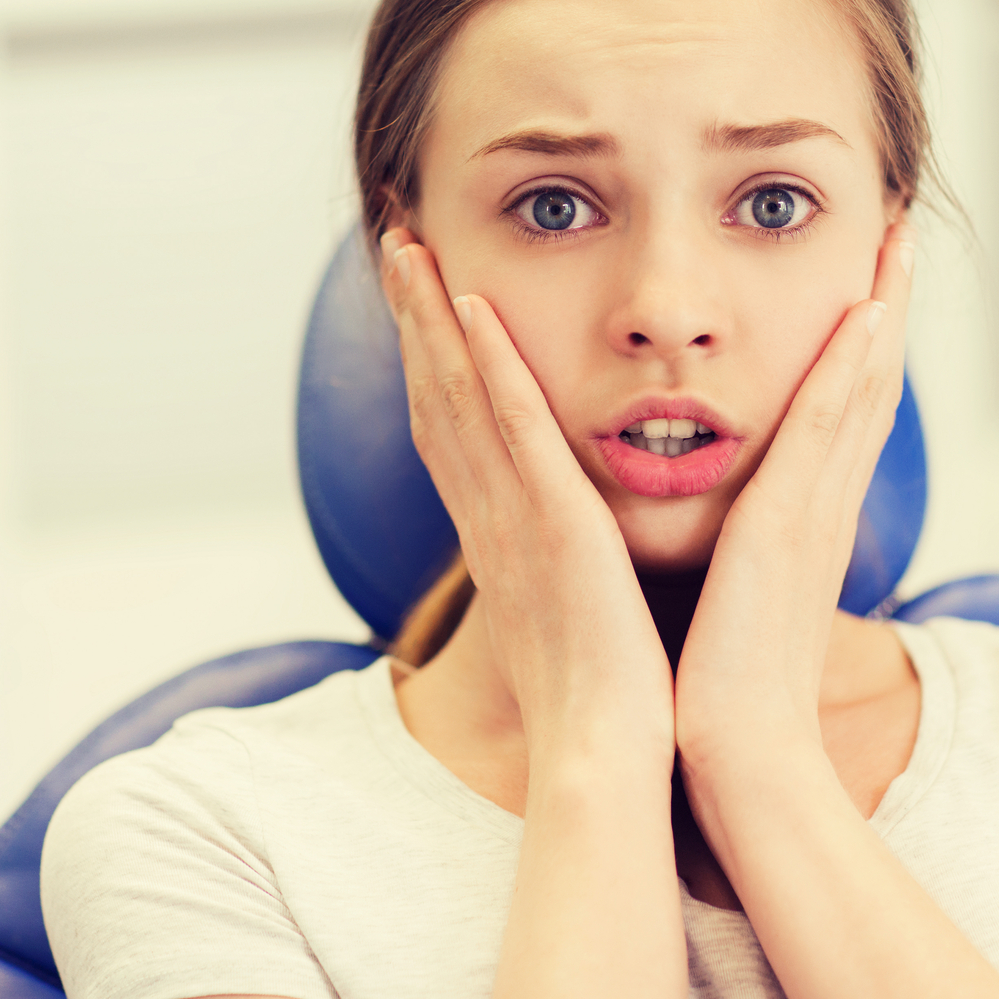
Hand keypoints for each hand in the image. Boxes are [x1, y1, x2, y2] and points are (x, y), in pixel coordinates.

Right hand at [379, 229, 672, 762]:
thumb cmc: (602, 696)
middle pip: (434, 397)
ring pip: (458, 396)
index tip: (420, 300)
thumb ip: (564, 566)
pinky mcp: (551, 525)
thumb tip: (575, 545)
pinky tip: (475, 305)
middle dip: (412, 319)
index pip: (451, 430)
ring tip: (410, 246)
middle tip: (395, 244)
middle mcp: (488, 518)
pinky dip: (489, 365)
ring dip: (431, 317)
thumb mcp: (572, 613)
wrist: (603, 754)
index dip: (429, 362)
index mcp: (498, 537)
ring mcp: (512, 518)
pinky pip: (514, 429)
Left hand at [673, 222, 914, 758]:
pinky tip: (861, 312)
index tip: (870, 278)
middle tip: (900, 227)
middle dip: (888, 302)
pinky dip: (849, 368)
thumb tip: (723, 529)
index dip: (863, 343)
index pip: (843, 411)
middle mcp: (823, 506)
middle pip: (869, 383)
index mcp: (805, 521)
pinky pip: (826, 429)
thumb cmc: (724, 687)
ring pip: (860, 388)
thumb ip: (739, 552)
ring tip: (894, 238)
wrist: (737, 754)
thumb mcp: (736, 597)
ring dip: (881, 308)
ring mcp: (815, 513)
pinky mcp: (789, 528)